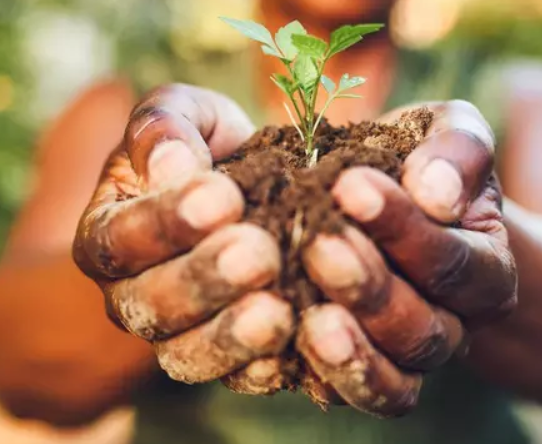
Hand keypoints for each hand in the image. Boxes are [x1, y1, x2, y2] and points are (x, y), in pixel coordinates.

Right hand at [73, 85, 293, 383]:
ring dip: (230, 336)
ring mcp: (173, 333)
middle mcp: (130, 293)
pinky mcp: (219, 356)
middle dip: (206, 279)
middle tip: (258, 254)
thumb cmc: (207, 148)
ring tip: (277, 313)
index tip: (223, 198)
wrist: (244, 187)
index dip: (168, 220)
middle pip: (152, 302)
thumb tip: (171, 164)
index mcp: (108, 233)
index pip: (121, 235)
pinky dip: (260, 367)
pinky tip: (295, 343)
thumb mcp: (186, 116)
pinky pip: (232, 376)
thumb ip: (165, 127)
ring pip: (186, 352)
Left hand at [296, 100, 516, 416]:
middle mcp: (451, 324)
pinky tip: (280, 338)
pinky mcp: (357, 367)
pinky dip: (317, 374)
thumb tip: (436, 194)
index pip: (454, 261)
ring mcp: (403, 354)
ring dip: (348, 349)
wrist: (391, 204)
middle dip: (368, 286)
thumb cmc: (421, 166)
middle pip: (422, 328)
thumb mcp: (448, 135)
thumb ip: (457, 152)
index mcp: (484, 271)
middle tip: (318, 244)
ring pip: (392, 375)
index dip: (404, 228)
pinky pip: (346, 393)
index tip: (350, 186)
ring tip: (307, 317)